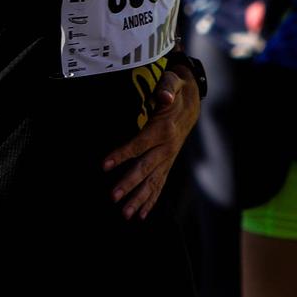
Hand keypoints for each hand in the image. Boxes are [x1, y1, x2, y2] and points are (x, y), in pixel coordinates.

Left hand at [103, 64, 199, 219]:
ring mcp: (168, 159)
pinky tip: (140, 215)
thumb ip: (167, 87)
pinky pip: (160, 185)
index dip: (121, 154)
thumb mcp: (173, 82)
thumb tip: (163, 95)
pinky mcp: (168, 164)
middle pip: (145, 168)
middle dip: (128, 184)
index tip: (104, 165)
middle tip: (113, 196)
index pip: (139, 145)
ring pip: (153, 182)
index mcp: (164, 129)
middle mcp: (167, 148)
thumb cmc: (176, 91)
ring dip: (139, 199)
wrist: (193, 102)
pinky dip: (150, 201)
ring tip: (125, 214)